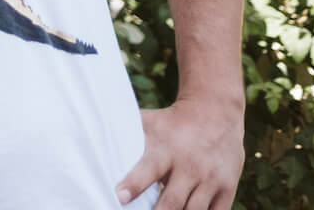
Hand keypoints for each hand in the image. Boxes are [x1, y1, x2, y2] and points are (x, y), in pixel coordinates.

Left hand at [117, 99, 243, 208]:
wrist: (216, 112)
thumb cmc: (173, 121)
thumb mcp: (149, 122)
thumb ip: (125, 132)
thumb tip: (86, 129)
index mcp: (166, 150)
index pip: (148, 170)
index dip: (134, 185)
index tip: (118, 197)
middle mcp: (190, 167)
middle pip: (172, 201)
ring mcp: (211, 179)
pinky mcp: (228, 188)